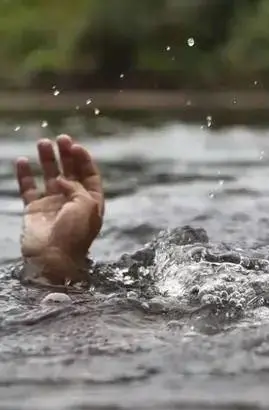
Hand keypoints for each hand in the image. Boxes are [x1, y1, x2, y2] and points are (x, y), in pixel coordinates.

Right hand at [15, 135, 103, 284]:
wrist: (53, 257)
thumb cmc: (75, 233)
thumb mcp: (86, 206)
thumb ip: (78, 187)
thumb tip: (64, 179)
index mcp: (91, 202)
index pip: (89, 175)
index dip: (84, 160)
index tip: (76, 146)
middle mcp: (72, 201)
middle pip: (70, 172)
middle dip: (66, 155)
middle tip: (61, 138)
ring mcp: (53, 205)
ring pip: (50, 176)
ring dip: (47, 159)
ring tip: (42, 142)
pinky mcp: (34, 209)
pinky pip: (28, 188)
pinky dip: (25, 174)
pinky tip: (24, 161)